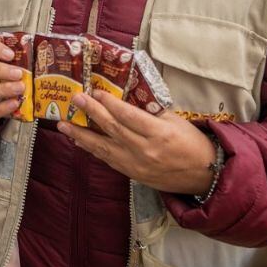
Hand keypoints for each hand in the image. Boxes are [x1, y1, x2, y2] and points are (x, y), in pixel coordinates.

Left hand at [58, 90, 215, 194]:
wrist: (204, 174)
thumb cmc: (192, 143)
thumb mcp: (176, 121)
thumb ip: (151, 111)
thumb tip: (126, 97)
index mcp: (158, 133)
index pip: (128, 116)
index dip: (109, 103)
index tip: (95, 92)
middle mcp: (145, 150)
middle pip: (112, 129)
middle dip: (90, 112)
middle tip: (75, 100)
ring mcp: (136, 164)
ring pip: (103, 148)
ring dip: (81, 135)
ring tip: (63, 125)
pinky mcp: (132, 174)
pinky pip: (108, 160)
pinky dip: (92, 150)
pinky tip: (79, 141)